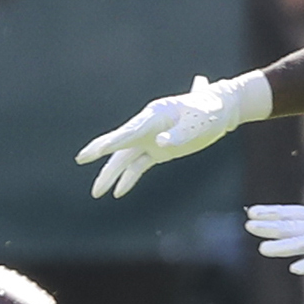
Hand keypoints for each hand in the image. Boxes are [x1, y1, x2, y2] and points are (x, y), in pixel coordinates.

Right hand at [76, 72, 269, 198]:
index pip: (130, 131)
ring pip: (126, 159)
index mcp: (155, 115)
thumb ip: (179, 134)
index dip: (113, 141)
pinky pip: (139, 166)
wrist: (222, 110)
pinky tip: (118, 192)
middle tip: (81, 158)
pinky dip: (129, 178)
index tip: (97, 149)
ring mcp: (152, 139)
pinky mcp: (159, 151)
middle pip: (121, 144)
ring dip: (111, 174)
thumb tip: (159, 143)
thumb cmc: (209, 111)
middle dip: (101, 153)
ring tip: (96, 193)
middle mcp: (148, 127)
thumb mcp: (198, 123)